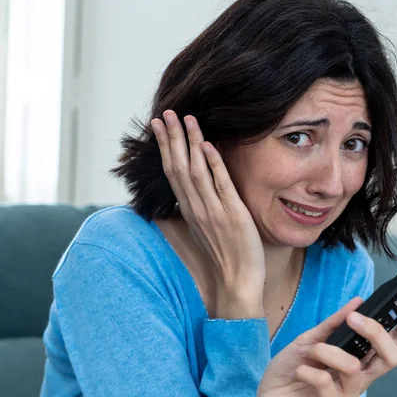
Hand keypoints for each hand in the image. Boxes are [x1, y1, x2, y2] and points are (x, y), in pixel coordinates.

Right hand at [151, 111, 265, 312]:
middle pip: (179, 167)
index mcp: (190, 210)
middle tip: (166, 113)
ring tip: (186, 119)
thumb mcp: (206, 229)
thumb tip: (194, 190)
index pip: (173, 173)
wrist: (237, 283)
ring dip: (189, 143)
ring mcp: (214, 212)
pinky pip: (221, 186)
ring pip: (196, 171)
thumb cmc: (225, 256)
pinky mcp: (233, 216)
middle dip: (171, 139)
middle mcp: (197, 209)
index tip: (158, 126)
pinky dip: (213, 165)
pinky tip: (207, 145)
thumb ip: (199, 207)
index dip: (165, 148)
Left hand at [253, 294, 396, 396]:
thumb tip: (358, 302)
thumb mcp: (309, 340)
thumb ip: (333, 324)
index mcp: (359, 360)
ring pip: (353, 366)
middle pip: (392, 357)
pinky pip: (327, 383)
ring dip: (326, 351)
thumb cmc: (291, 371)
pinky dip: (309, 370)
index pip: (395, 343)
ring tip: (308, 352)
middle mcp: (360, 379)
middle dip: (376, 332)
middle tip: (354, 319)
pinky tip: (298, 371)